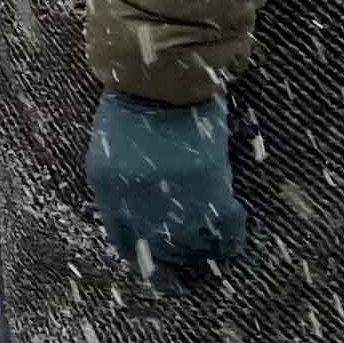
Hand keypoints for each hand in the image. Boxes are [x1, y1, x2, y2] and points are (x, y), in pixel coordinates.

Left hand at [87, 90, 248, 276]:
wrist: (161, 76)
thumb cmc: (137, 99)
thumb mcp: (114, 144)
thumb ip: (126, 178)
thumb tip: (146, 202)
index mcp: (109, 193)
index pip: (125, 243)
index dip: (143, 255)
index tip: (158, 259)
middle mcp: (136, 208)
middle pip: (161, 254)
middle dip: (178, 262)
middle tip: (192, 266)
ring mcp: (173, 203)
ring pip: (193, 250)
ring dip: (205, 253)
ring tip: (215, 254)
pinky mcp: (207, 192)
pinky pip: (224, 232)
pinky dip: (232, 239)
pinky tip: (234, 242)